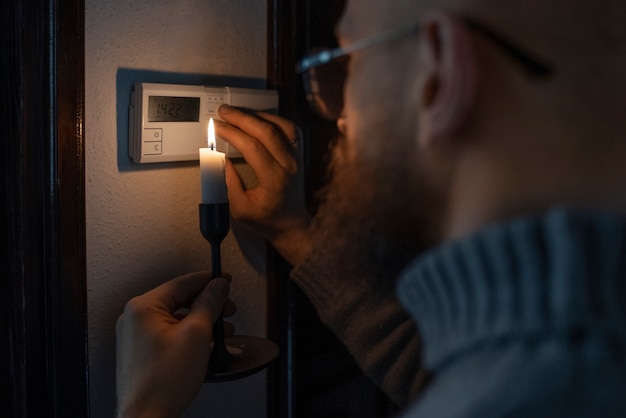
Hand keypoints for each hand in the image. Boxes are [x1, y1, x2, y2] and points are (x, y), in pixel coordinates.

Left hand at [115, 271, 231, 417]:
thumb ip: (209, 304)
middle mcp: (135, 319)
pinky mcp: (141, 352)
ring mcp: (136, 337)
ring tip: (222, 330)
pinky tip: (205, 344)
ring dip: (201, 321)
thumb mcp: (197, 334)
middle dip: (208, 304)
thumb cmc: (162, 382)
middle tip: (228, 308)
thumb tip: (217, 286)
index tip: (224, 279)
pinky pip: (169, 334)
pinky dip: (189, 335)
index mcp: (143, 307)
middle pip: (179, 300)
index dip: (209, 280)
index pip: (182, 283)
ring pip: (176, 318)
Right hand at [216, 104, 311, 264]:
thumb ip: (227, 183)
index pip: (252, 147)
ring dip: (258, 115)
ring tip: (239, 113)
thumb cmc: (266, 219)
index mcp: (274, 179)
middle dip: (242, 117)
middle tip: (223, 111)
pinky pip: (291, 129)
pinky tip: (259, 118)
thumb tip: (218, 158)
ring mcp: (296, 158)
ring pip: (281, 126)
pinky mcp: (298, 155)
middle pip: (267, 131)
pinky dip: (274, 119)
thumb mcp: (239, 208)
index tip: (216, 126)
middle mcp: (288, 165)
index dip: (232, 133)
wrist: (292, 225)